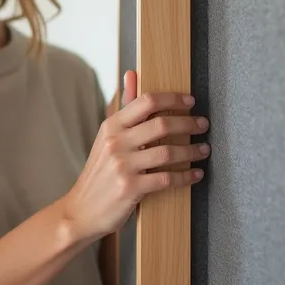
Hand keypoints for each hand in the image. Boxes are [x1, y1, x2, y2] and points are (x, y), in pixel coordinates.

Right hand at [58, 70, 208, 242]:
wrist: (80, 210)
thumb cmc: (99, 173)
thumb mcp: (106, 137)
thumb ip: (123, 108)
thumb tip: (132, 74)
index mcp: (111, 126)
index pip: (146, 102)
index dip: (173, 98)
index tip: (191, 101)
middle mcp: (115, 142)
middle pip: (161, 124)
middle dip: (188, 123)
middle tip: (203, 124)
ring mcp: (122, 166)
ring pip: (168, 152)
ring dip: (192, 150)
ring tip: (204, 150)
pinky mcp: (130, 188)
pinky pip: (166, 178)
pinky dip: (185, 176)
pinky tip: (195, 174)